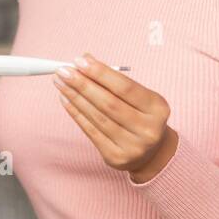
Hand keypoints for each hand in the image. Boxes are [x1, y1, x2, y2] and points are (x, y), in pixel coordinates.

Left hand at [51, 53, 176, 181]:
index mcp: (158, 109)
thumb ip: (114, 80)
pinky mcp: (115, 157)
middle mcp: (148, 129)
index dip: (101, 73)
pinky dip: (76, 113)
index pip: (125, 87)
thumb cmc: (142, 116)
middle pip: (109, 103)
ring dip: (75, 97)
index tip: (81, 61)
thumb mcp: (139, 97)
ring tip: (60, 83)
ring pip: (97, 117)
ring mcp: (132, 146)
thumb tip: (85, 60)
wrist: (152, 153)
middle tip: (64, 71)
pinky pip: (90, 131)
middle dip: (83, 84)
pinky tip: (65, 100)